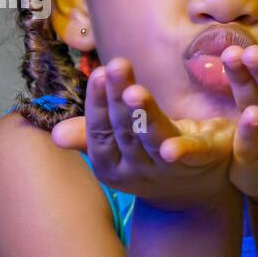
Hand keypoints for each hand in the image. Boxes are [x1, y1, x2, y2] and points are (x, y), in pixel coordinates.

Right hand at [51, 58, 237, 213]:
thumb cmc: (152, 156)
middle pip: (124, 131)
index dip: (97, 104)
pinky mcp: (201, 162)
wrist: (202, 190)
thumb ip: (92, 134)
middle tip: (114, 66)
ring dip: (144, 115)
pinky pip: (191, 155)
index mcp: (113, 165)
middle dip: (117, 98)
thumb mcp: (121, 143)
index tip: (98, 73)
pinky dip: (181, 151)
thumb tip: (56, 134)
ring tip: (135, 92)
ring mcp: (169, 169)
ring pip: (153, 139)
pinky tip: (173, 148)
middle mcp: (138, 170)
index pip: (99, 133)